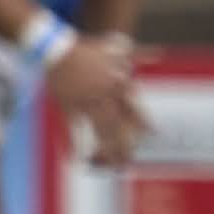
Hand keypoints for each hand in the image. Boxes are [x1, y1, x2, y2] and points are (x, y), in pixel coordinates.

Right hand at [48, 34, 149, 166]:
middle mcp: (104, 97)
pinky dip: (75, 143)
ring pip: (100, 131)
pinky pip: (73, 128)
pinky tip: (79, 157)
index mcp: (116, 84)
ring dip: (107, 150)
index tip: (152, 135)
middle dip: (125, 146)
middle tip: (129, 161)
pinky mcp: (68, 106)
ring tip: (112, 166)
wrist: (55, 48)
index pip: (133, 109)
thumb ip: (135, 54)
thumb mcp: (112, 48)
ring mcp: (86, 103)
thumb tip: (157, 53)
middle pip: (118, 126)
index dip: (143, 123)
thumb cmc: (84, 49)